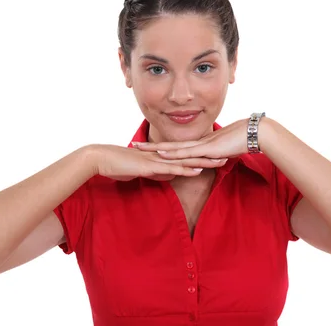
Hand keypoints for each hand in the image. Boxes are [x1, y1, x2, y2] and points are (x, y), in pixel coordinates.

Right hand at [88, 144, 227, 181]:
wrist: (101, 159)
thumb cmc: (118, 166)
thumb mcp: (142, 171)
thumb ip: (158, 173)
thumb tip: (171, 176)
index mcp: (161, 156)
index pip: (186, 155)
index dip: (203, 154)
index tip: (218, 154)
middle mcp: (162, 156)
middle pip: (191, 155)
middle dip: (210, 155)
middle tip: (229, 154)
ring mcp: (157, 160)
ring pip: (185, 160)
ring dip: (203, 161)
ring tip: (221, 161)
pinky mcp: (150, 166)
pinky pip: (171, 168)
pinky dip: (185, 169)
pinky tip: (197, 169)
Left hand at [133, 118, 250, 159]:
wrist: (255, 133)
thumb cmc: (243, 140)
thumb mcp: (226, 150)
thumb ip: (217, 155)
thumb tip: (214, 160)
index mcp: (200, 144)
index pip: (177, 146)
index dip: (161, 147)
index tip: (147, 146)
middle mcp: (197, 143)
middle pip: (169, 146)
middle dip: (151, 146)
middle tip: (133, 145)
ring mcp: (201, 146)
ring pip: (173, 149)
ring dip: (156, 149)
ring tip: (140, 149)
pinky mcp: (207, 149)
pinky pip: (187, 153)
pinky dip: (173, 154)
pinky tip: (161, 154)